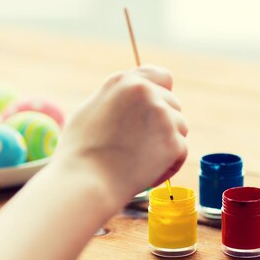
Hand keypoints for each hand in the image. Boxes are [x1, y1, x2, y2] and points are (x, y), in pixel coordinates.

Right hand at [54, 64, 187, 208]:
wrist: (86, 183)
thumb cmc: (79, 154)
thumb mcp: (89, 112)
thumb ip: (113, 100)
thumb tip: (130, 101)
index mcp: (123, 82)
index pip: (160, 76)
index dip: (161, 93)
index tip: (157, 108)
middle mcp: (145, 91)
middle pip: (172, 104)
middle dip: (161, 124)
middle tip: (139, 147)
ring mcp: (162, 115)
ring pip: (179, 127)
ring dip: (166, 144)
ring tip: (139, 162)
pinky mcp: (173, 141)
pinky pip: (181, 151)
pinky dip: (168, 165)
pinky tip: (146, 174)